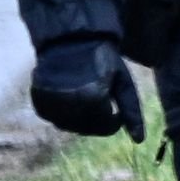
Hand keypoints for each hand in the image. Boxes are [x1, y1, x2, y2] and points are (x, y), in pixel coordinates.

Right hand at [30, 38, 145, 142]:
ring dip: (81, 118)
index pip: (107, 127)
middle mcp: (69, 105)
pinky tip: (70, 95)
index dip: (115, 119)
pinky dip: (64, 113)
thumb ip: (132, 112)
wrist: (71, 40)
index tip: (116, 107)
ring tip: (85, 94)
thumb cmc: (104, 60)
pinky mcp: (39, 104)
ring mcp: (51, 106)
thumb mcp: (123, 82)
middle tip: (101, 99)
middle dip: (99, 120)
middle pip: (88, 129)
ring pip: (71, 127)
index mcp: (93, 99)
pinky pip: (55, 119)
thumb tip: (139, 141)